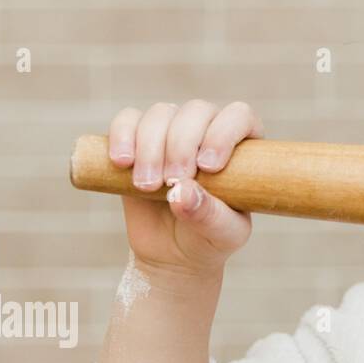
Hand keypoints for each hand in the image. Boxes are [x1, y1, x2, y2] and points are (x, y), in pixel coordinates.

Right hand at [106, 100, 262, 278]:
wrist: (173, 251)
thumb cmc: (209, 237)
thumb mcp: (222, 233)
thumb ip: (209, 214)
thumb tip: (180, 191)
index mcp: (242, 144)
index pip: (239, 115)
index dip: (223, 134)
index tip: (208, 168)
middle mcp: (208, 128)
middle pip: (196, 111)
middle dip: (181, 145)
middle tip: (172, 182)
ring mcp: (171, 130)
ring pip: (160, 114)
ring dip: (150, 148)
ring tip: (146, 185)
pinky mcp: (137, 139)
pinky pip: (127, 120)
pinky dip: (122, 136)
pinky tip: (122, 163)